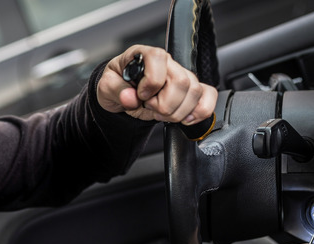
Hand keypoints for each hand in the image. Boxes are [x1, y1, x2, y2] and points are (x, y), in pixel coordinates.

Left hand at [96, 45, 216, 124]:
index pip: (158, 59)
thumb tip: (130, 97)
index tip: (141, 96)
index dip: (151, 83)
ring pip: (194, 92)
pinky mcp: (191, 90)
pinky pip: (208, 96)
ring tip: (161, 113)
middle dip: (165, 104)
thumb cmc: (117, 85)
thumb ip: (115, 90)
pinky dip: (200, 111)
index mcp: (145, 55)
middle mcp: (167, 63)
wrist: (123, 96)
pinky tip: (185, 118)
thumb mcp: (105, 88)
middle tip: (151, 108)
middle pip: (181, 81)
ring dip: (177, 112)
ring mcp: (182, 75)